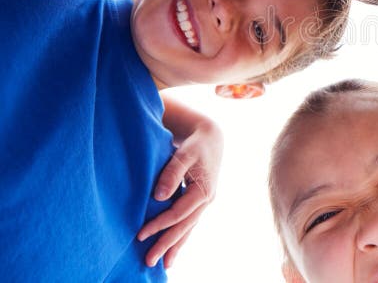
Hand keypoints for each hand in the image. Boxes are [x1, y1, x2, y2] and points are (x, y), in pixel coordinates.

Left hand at [138, 120, 222, 267]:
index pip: (178, 214)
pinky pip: (189, 223)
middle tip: (149, 261)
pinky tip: (174, 249)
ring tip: (164, 264)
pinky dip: (181, 237)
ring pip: (188, 228)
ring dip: (175, 246)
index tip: (140, 235)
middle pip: (184, 227)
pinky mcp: (200, 202)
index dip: (159, 225)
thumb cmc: (195, 144)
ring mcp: (204, 203)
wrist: (211, 138)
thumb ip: (172, 173)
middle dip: (167, 245)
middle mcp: (206, 200)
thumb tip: (159, 197)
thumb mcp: (184, 154)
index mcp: (203, 191)